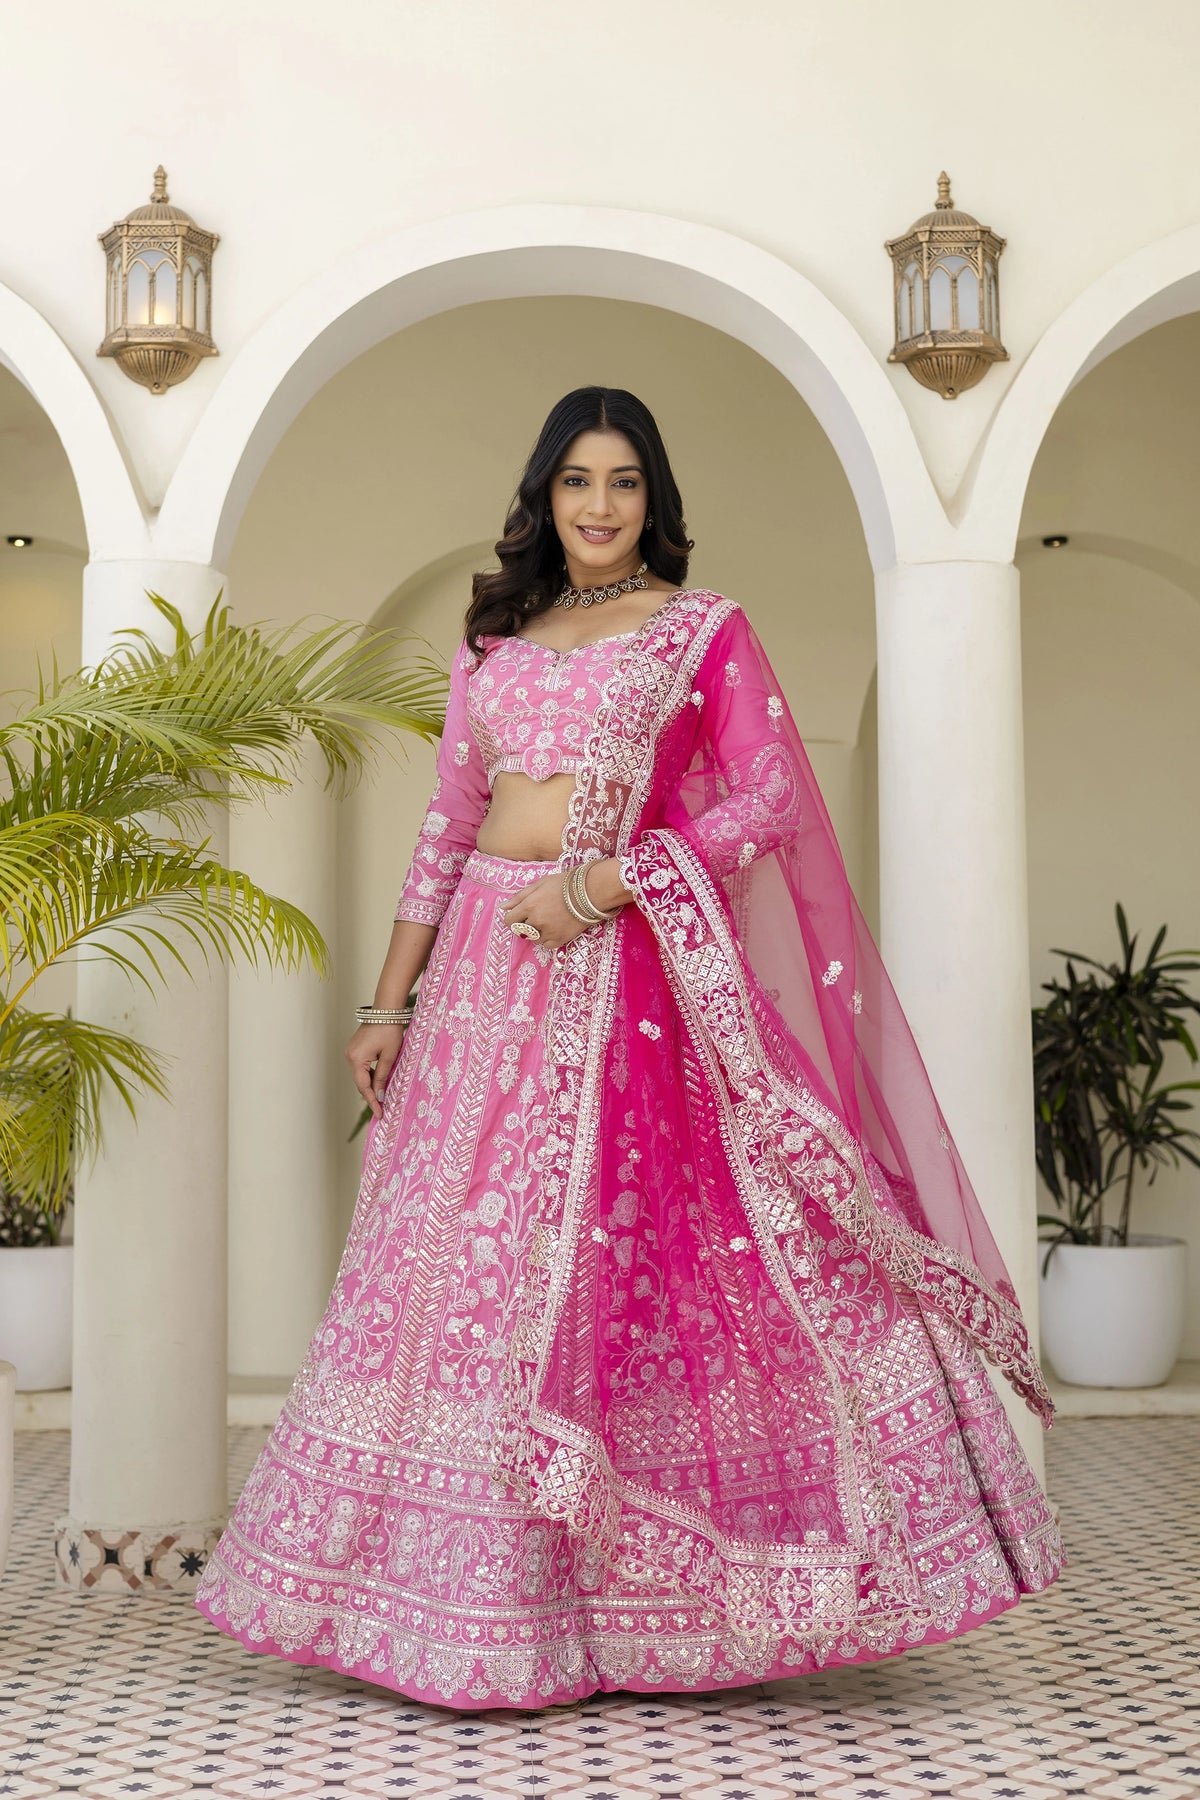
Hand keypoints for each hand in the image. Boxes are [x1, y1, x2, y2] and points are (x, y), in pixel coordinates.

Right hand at [345, 1022, 407, 1120]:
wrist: (386, 1011)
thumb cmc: (390, 1031)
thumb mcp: (389, 1056)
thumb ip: (383, 1077)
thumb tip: (380, 1095)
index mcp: (356, 1059)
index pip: (364, 1086)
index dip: (372, 1101)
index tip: (380, 1114)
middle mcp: (349, 1056)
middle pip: (360, 1082)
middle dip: (371, 1095)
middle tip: (382, 1109)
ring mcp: (350, 1052)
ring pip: (360, 1075)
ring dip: (371, 1084)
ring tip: (383, 1097)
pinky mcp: (355, 1048)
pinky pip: (361, 1066)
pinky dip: (369, 1074)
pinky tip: (379, 1080)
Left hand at [500, 860, 632, 949]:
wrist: (590, 892)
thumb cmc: (564, 884)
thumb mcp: (539, 884)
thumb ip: (519, 896)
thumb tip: (502, 907)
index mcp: (529, 905)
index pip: (509, 920)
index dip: (512, 919)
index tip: (518, 916)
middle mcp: (536, 921)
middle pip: (520, 930)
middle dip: (525, 924)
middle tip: (537, 915)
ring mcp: (548, 932)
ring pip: (533, 938)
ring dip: (536, 932)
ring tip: (547, 920)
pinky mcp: (560, 940)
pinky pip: (546, 945)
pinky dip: (546, 939)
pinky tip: (553, 929)